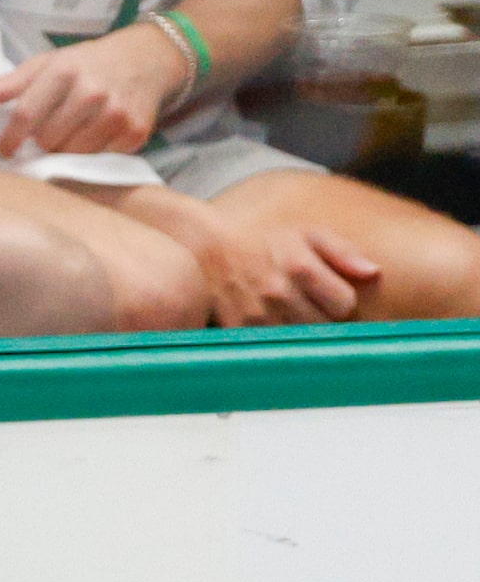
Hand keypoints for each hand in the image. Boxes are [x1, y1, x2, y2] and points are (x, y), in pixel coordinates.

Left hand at [0, 23, 188, 156]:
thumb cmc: (85, 64)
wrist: (143, 60)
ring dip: (66, 150)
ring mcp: (116, 114)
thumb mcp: (45, 64)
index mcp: (63, 72)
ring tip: (70, 132)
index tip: (4, 150)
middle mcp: (91, 92)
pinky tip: (94, 136)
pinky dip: (92, 154)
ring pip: (73, 154)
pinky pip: (100, 159)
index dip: (10, 138)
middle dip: (42, 141)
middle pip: (48, 140)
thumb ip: (8, 83)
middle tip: (47, 132)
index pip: (26, 115)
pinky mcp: (136, 132)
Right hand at [190, 216, 378, 327]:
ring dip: (303, 332)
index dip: (341, 301)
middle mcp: (278, 292)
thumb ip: (343, 252)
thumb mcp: (306, 233)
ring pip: (301, 341)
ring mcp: (257, 314)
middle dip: (324, 318)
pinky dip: (279, 343)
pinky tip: (275, 325)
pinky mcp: (239, 329)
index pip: (345, 304)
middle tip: (310, 305)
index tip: (329, 294)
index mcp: (299, 267)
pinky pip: (273, 348)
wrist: (207, 246)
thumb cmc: (264, 241)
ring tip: (292, 314)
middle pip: (325, 326)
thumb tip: (374, 274)